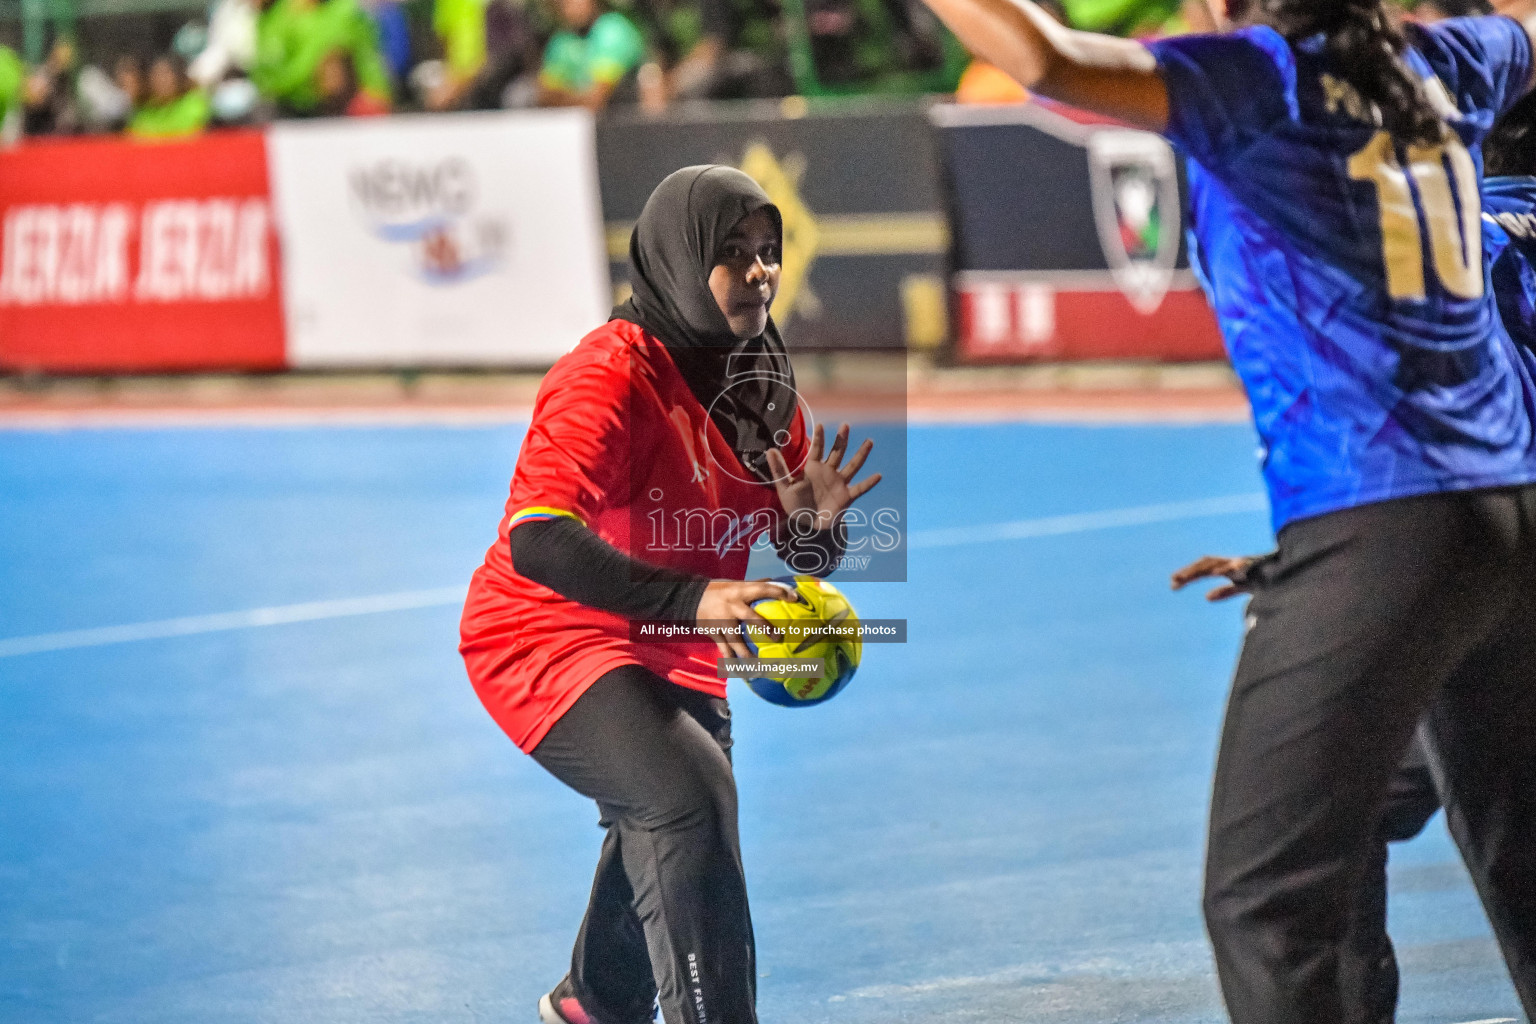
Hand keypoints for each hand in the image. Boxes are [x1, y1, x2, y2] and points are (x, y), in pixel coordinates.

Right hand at [695, 578, 798, 658]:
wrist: (690, 598)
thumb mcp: (736, 583)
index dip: (779, 592)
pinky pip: (724, 650)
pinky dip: (731, 662)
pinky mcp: (714, 633)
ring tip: (759, 668)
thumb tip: (779, 582)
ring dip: (747, 655)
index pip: (763, 588)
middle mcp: (732, 607)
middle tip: (778, 638)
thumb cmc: (719, 590)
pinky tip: (740, 673)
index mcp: (740, 591)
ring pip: (736, 641)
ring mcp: (722, 622)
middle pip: (750, 618)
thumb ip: (755, 584)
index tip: (794, 598)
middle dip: (764, 628)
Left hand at [763, 423, 880, 531]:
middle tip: (845, 425)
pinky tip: (878, 475)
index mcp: (814, 468)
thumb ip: (779, 469)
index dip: (820, 438)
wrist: (807, 526)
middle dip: (841, 439)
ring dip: (861, 454)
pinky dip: (869, 483)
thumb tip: (769, 449)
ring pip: (852, 466)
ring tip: (870, 441)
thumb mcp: (784, 487)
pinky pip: (860, 488)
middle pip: (837, 452)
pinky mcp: (847, 497)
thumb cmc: (795, 506)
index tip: (821, 425)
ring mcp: (839, 483)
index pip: (818, 450)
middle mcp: (829, 472)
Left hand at [1170, 555, 1258, 601]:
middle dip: (1190, 571)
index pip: (1204, 568)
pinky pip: (1238, 566)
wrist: (1287, 573)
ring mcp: (1242, 563)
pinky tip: (1216, 573)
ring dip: (1200, 569)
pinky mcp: (1253, 566)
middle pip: (1206, 563)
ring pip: (1217, 564)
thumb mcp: (1242, 587)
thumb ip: (1225, 591)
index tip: (1173, 582)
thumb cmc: (1265, 579)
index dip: (1189, 574)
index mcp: (1228, 567)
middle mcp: (1232, 562)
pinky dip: (1227, 568)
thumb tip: (1207, 597)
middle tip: (1174, 580)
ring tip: (1185, 577)